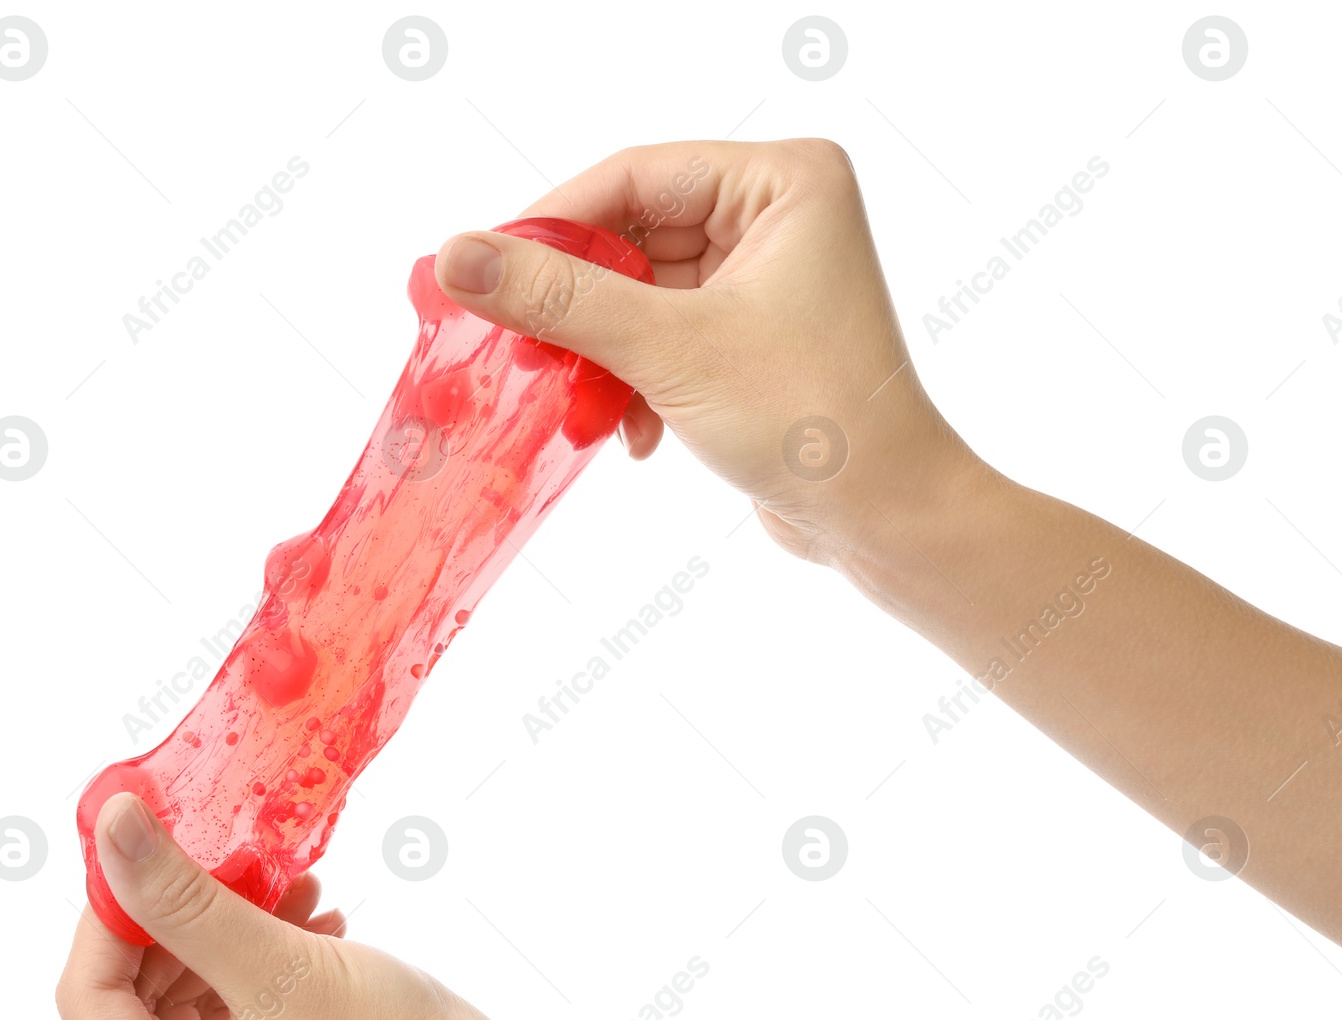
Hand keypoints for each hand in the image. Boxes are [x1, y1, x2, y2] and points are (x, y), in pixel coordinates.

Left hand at [55, 792, 520, 1019]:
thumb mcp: (283, 970)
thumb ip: (184, 899)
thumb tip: (110, 826)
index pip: (89, 1002)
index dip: (112, 909)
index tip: (143, 834)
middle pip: (136, 1008)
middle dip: (185, 921)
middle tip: (233, 851)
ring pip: (187, 1013)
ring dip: (229, 939)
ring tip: (292, 887)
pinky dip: (256, 977)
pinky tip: (310, 928)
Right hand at [434, 138, 980, 564]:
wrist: (885, 519)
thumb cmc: (811, 419)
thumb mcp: (670, 349)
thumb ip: (559, 298)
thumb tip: (456, 257)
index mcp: (782, 182)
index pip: (633, 178)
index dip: (549, 226)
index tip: (479, 272)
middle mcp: (777, 217)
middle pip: (630, 239)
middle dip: (576, 308)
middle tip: (517, 353)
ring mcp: (764, 281)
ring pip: (639, 298)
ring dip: (600, 357)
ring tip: (575, 405)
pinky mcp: (750, 340)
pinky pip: (663, 340)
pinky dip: (634, 384)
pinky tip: (629, 435)